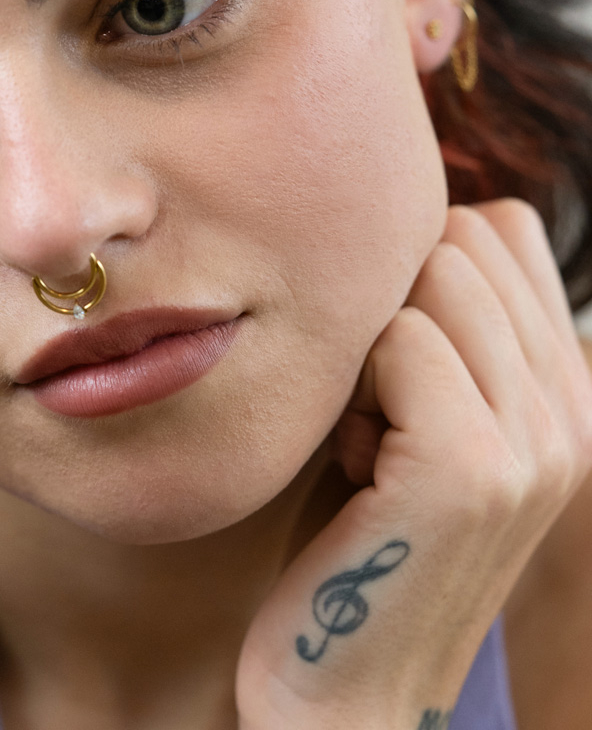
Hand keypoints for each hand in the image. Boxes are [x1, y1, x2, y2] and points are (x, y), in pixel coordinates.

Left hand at [235, 200, 591, 729]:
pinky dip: (351, 394)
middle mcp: (572, 410)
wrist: (340, 681)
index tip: (395, 360)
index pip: (502, 228)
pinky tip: (354, 466)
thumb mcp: (411, 415)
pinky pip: (399, 342)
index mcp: (564, 389)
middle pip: (463, 240)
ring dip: (369, 351)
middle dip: (392, 305)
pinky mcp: (471, 471)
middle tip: (376, 406)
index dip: (421, 269)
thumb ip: (436, 328)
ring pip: (433, 277)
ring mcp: (534, 442)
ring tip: (367, 438)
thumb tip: (411, 228)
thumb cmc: (354, 530)